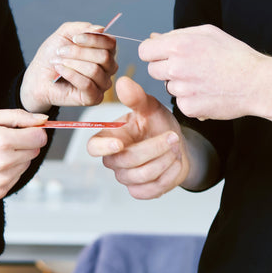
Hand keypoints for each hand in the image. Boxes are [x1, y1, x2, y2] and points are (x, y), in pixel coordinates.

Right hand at [0, 109, 48, 198]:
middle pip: (35, 151)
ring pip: (27, 164)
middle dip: (25, 143)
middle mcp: (4, 163)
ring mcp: (2, 180)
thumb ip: (19, 116)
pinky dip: (10, 170)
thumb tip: (43, 120)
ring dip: (18, 157)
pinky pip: (17, 176)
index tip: (22, 129)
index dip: (34, 131)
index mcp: (2, 141)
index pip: (40, 138)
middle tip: (3, 140)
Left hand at [20, 22, 117, 112]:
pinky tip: (60, 70)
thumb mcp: (64, 34)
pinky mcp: (94, 98)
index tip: (74, 38)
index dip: (93, 39)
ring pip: (94, 70)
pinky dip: (71, 75)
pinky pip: (88, 84)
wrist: (38, 77)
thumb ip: (82, 28)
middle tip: (60, 51)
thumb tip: (101, 29)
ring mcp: (103, 84)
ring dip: (71, 63)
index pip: (110, 43)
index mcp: (105, 50)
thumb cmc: (53, 55)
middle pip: (104, 56)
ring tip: (57, 62)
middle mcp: (108, 68)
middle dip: (78, 52)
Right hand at [87, 76, 189, 198]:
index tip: (120, 143)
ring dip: (164, 159)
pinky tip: (175, 161)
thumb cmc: (158, 124)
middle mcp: (114, 159)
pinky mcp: (140, 191)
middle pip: (126, 161)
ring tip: (175, 146)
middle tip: (173, 136)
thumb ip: (136, 97)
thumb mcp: (150, 107)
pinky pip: (152, 189)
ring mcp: (126, 177)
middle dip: (154, 148)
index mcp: (110, 137)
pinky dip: (169, 174)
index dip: (103, 147)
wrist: (178, 146)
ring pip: (142, 175)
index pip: (93, 147)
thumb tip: (122, 81)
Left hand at [139, 25, 266, 120]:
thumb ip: (176, 35)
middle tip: (187, 67)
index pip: (144, 51)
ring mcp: (182, 89)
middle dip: (165, 68)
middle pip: (152, 70)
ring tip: (203, 79)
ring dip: (179, 84)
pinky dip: (190, 99)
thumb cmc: (235, 55)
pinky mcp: (189, 107)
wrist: (256, 83)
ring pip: (167, 86)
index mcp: (179, 45)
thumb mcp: (207, 34)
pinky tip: (207, 92)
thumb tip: (154, 38)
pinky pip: (180, 102)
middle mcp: (177, 67)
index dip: (152, 52)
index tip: (160, 55)